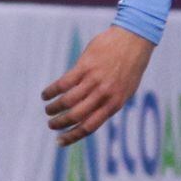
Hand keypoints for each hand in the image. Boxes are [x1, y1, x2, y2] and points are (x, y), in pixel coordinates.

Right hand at [43, 26, 156, 146]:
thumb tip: (92, 117)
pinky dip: (51, 91)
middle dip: (59, 123)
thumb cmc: (130, 66)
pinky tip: (45, 94)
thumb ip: (110, 103)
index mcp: (114, 104)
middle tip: (51, 124)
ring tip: (48, 109)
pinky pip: (63, 83)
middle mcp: (104, 94)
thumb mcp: (126, 90)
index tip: (59, 142)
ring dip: (53, 108)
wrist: (134, 39)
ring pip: (67, 101)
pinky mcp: (85, 66)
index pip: (89, 127)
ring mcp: (94, 80)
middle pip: (75, 116)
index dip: (72, 136)